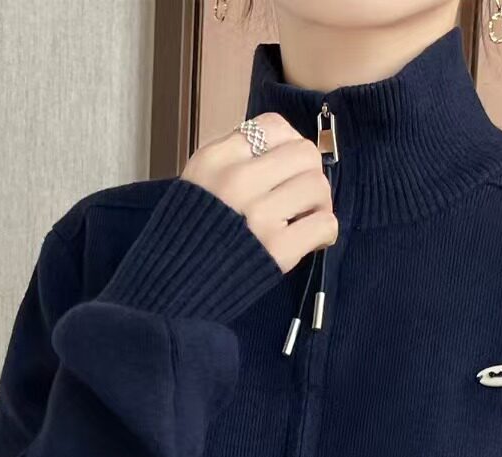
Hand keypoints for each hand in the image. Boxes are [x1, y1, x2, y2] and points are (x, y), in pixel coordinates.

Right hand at [181, 112, 337, 273]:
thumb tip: (284, 150)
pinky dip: (325, 231)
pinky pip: (324, 224)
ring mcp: (258, 216)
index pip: (274, 127)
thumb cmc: (190, 234)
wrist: (175, 285)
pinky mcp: (277, 249)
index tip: (284, 168)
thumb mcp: (199, 180)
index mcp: (216, 159)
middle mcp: (237, 181)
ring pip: (318, 186)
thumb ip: (234, 159)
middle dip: (310, 174)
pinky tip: (312, 240)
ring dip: (320, 204)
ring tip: (305, 219)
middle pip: (304, 154)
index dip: (289, 145)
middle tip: (301, 196)